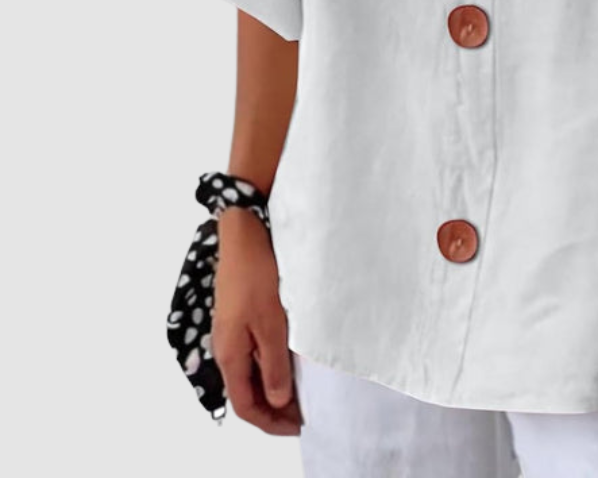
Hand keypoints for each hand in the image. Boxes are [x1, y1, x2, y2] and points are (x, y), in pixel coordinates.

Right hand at [211, 208, 301, 434]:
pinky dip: (272, 366)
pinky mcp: (241, 319)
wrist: (245, 236)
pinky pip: (255, 355)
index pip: (246, 406)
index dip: (272, 422)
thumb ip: (273, 365)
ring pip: (252, 375)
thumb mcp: (271, 324)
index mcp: (230, 356)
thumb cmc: (257, 277)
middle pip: (248, 393)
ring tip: (303, 391)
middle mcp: (227, 349)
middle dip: (275, 409)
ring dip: (275, 387)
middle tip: (306, 412)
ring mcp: (233, 334)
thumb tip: (276, 400)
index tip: (300, 426)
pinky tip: (291, 361)